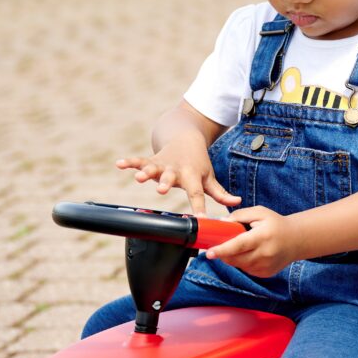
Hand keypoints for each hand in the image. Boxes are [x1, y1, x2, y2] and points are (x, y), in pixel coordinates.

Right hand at [116, 131, 239, 217]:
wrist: (186, 138)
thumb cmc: (198, 164)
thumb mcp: (210, 178)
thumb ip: (221, 193)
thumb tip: (237, 202)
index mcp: (192, 177)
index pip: (197, 195)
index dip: (199, 208)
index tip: (201, 220)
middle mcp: (176, 170)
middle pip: (171, 178)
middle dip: (166, 184)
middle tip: (162, 190)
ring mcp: (163, 164)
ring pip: (153, 168)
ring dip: (146, 172)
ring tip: (139, 178)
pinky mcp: (151, 160)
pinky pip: (139, 161)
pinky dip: (129, 162)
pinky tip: (119, 164)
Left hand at [205, 206, 297, 277]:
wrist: (296, 240)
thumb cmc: (276, 224)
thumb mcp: (260, 212)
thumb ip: (239, 215)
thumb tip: (221, 223)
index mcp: (262, 237)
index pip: (238, 246)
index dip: (222, 250)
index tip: (209, 253)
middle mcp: (265, 254)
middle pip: (235, 258)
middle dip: (224, 253)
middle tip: (220, 245)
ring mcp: (265, 266)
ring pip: (239, 265)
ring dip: (233, 257)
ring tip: (243, 245)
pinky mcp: (265, 273)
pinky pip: (246, 269)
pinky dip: (242, 262)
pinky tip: (250, 253)